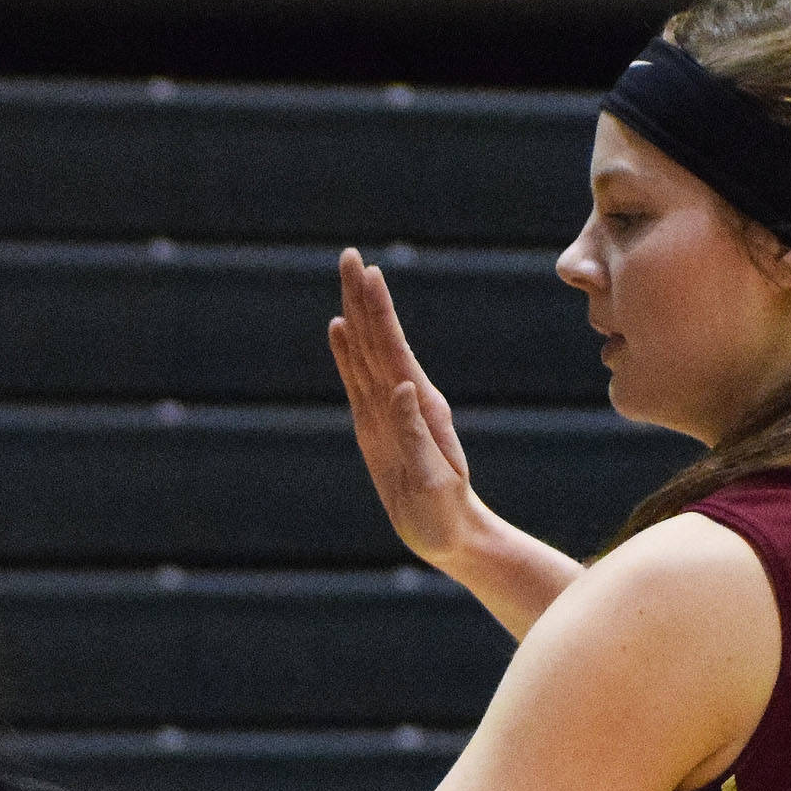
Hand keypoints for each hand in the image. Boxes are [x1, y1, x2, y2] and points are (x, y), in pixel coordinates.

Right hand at [328, 247, 484, 574]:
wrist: (451, 535)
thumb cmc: (445, 512)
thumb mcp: (432, 478)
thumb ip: (416, 433)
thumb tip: (403, 387)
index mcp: (420, 406)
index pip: (393, 348)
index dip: (379, 312)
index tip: (367, 273)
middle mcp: (404, 400)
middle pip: (378, 340)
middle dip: (362, 298)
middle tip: (348, 255)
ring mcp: (389, 412)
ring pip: (367, 354)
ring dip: (356, 315)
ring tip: (346, 279)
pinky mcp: (376, 428)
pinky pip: (359, 384)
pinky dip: (347, 355)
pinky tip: (339, 332)